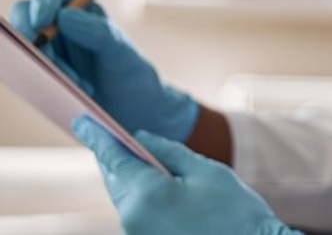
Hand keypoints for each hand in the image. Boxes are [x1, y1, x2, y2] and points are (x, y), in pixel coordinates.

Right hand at [10, 0, 198, 140]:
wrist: (133, 111)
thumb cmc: (132, 76)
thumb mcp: (123, 54)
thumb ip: (100, 33)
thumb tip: (64, 16)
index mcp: (80, 10)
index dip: (41, 2)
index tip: (42, 22)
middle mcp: (58, 27)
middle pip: (24, 16)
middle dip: (32, 36)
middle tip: (50, 60)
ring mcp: (47, 50)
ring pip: (24, 47)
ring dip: (43, 64)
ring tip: (78, 83)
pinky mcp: (39, 74)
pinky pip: (25, 71)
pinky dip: (39, 79)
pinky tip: (67, 91)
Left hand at [74, 117, 298, 234]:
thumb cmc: (236, 212)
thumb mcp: (207, 171)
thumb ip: (169, 152)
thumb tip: (140, 138)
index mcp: (147, 194)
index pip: (114, 158)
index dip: (98, 137)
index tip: (82, 120)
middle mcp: (133, 217)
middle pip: (115, 179)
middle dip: (115, 156)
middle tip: (113, 135)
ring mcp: (137, 234)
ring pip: (124, 197)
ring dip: (130, 177)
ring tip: (140, 158)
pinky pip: (135, 212)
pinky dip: (139, 194)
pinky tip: (155, 185)